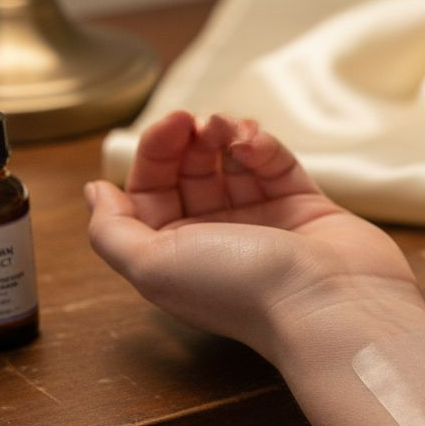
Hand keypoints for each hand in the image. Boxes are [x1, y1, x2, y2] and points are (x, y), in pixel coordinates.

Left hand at [86, 111, 424, 361]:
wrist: (330, 303)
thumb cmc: (242, 288)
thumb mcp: (151, 264)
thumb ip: (111, 230)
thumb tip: (94, 192)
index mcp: (176, 257)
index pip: (151, 192)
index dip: (154, 154)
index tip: (171, 126)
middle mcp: (217, 241)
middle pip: (189, 173)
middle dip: (188, 139)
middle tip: (199, 122)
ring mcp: (263, 223)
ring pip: (231, 164)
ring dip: (224, 135)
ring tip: (228, 128)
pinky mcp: (305, 208)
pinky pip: (275, 165)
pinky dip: (262, 146)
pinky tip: (256, 143)